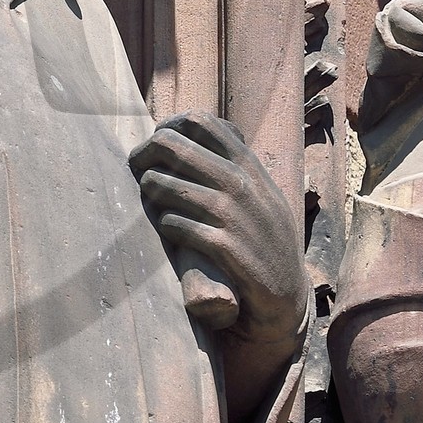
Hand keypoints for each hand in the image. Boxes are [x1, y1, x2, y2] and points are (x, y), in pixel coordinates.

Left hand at [129, 113, 306, 404]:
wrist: (286, 299)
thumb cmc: (265, 243)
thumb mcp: (262, 197)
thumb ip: (237, 168)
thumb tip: (196, 137)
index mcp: (251, 168)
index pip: (203, 124)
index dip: (170, 126)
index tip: (156, 140)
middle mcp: (243, 187)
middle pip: (177, 149)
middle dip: (148, 152)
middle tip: (136, 164)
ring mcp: (235, 218)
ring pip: (172, 187)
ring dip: (153, 188)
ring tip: (148, 192)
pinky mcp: (226, 250)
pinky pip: (179, 226)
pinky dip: (167, 224)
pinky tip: (166, 226)